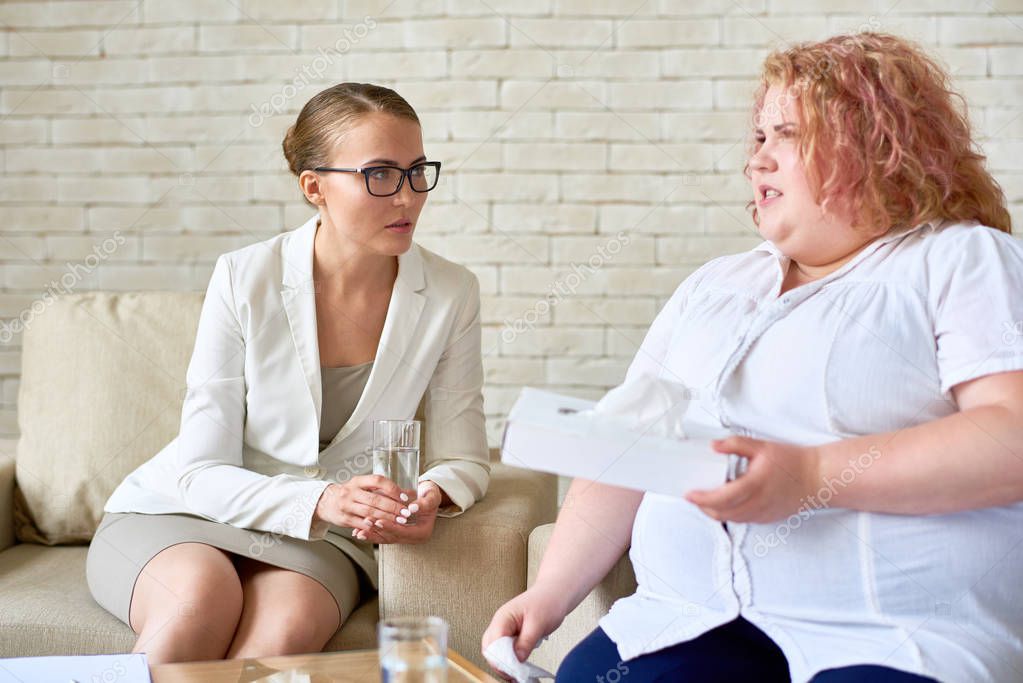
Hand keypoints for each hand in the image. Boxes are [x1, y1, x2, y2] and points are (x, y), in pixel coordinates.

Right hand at [312, 475, 410, 538]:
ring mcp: (346, 505)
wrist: (328, 502)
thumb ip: (384, 490)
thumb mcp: (364, 487)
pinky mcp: (344, 518)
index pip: (377, 481)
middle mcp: (351, 491)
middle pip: (375, 499)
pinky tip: (383, 527)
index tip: (404, 497)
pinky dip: (372, 526)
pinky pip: (360, 523)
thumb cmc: (351, 494)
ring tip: (399, 521)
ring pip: (369, 512)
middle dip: (393, 507)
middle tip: (406, 513)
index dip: (392, 489)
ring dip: (386, 518)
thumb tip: (409, 492)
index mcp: (358, 481)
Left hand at [352, 480, 443, 544]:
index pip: (404, 532)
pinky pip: (382, 535)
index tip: (379, 521)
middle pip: (392, 537)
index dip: (390, 527)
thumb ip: (424, 503)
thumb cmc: (430, 496)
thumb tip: (412, 508)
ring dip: (371, 534)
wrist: (428, 496)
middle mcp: (412, 538)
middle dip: (377, 531)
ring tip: (359, 530)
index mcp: (422, 532)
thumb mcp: (432, 497)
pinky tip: (359, 532)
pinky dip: (371, 533)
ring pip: (385, 538)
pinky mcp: (396, 534)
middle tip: (365, 523)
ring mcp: (404, 537)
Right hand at [482, 587, 566, 680]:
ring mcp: (505, 628)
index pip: (492, 643)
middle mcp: (500, 623)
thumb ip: (526, 641)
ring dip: (504, 663)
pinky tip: (519, 666)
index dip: (499, 659)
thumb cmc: (547, 602)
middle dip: (499, 664)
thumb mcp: (538, 623)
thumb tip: (517, 659)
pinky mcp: (512, 633)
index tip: (512, 671)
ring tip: (516, 674)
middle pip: (489, 649)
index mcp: (503, 618)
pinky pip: (505, 649)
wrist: (555, 593)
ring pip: (495, 650)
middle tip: (513, 675)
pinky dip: (510, 659)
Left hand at [684, 436, 821, 523]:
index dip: (702, 499)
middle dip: (704, 507)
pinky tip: (725, 504)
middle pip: (722, 513)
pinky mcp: (768, 518)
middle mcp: (758, 504)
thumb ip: (735, 445)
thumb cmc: (791, 461)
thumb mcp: (762, 446)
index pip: (721, 498)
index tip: (688, 494)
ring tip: (705, 501)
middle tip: (693, 497)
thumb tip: (713, 446)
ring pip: (732, 519)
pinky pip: (743, 520)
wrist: (818, 478)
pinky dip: (730, 515)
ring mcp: (763, 514)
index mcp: (754, 485)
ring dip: (715, 512)